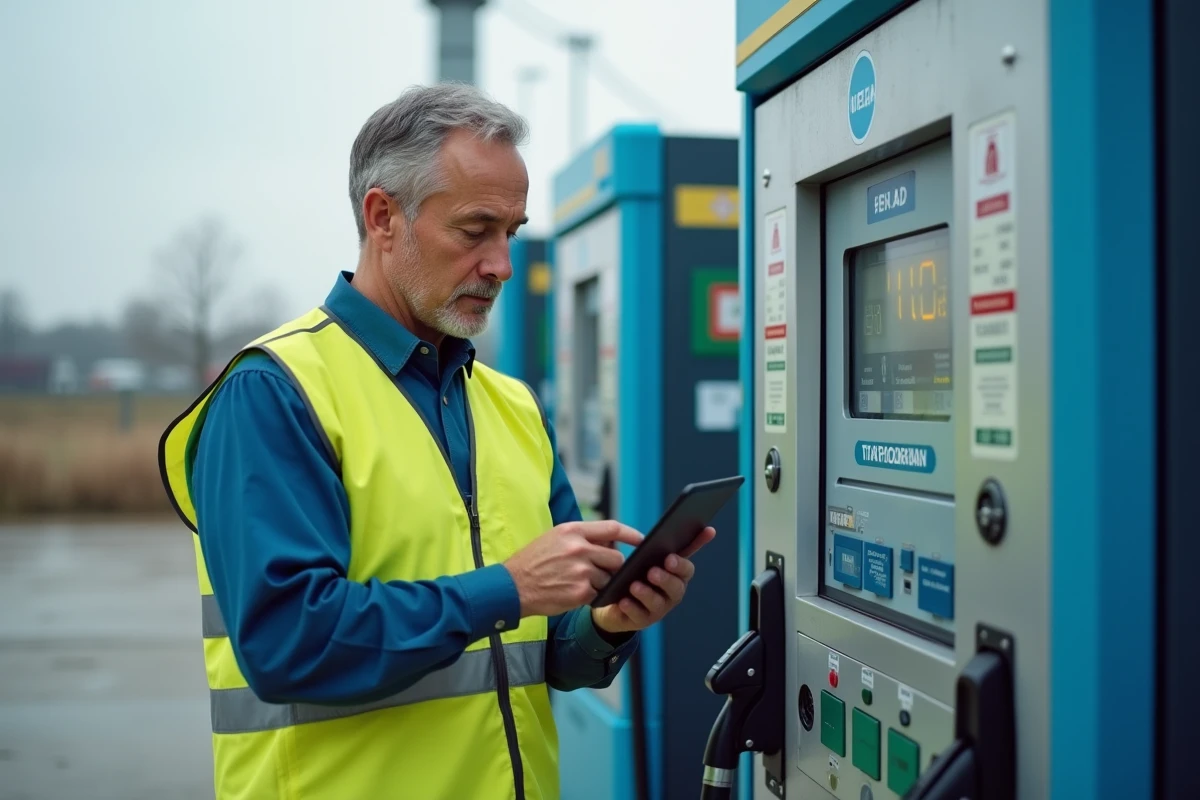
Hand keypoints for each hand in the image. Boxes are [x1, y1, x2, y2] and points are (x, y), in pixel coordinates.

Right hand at [504, 521, 643, 617]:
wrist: (512, 587)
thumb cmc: (533, 561)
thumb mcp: (554, 538)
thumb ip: (583, 538)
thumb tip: (611, 542)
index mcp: (573, 531)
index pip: (613, 528)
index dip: (631, 534)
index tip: (642, 540)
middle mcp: (579, 549)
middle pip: (616, 557)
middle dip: (613, 566)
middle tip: (601, 571)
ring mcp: (581, 571)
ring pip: (609, 578)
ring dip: (602, 583)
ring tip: (581, 583)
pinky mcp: (580, 593)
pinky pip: (599, 594)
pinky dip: (593, 596)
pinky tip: (577, 593)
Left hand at [591, 526, 716, 634]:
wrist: (612, 601)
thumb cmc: (632, 573)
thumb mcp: (639, 557)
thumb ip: (648, 544)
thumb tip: (655, 528)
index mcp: (674, 574)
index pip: (686, 567)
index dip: (683, 563)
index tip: (669, 558)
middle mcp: (671, 593)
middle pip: (676, 587)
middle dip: (666, 579)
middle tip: (652, 571)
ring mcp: (658, 608)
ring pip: (658, 603)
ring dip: (647, 594)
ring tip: (634, 586)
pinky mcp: (642, 620)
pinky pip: (639, 616)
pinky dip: (632, 608)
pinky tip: (623, 601)